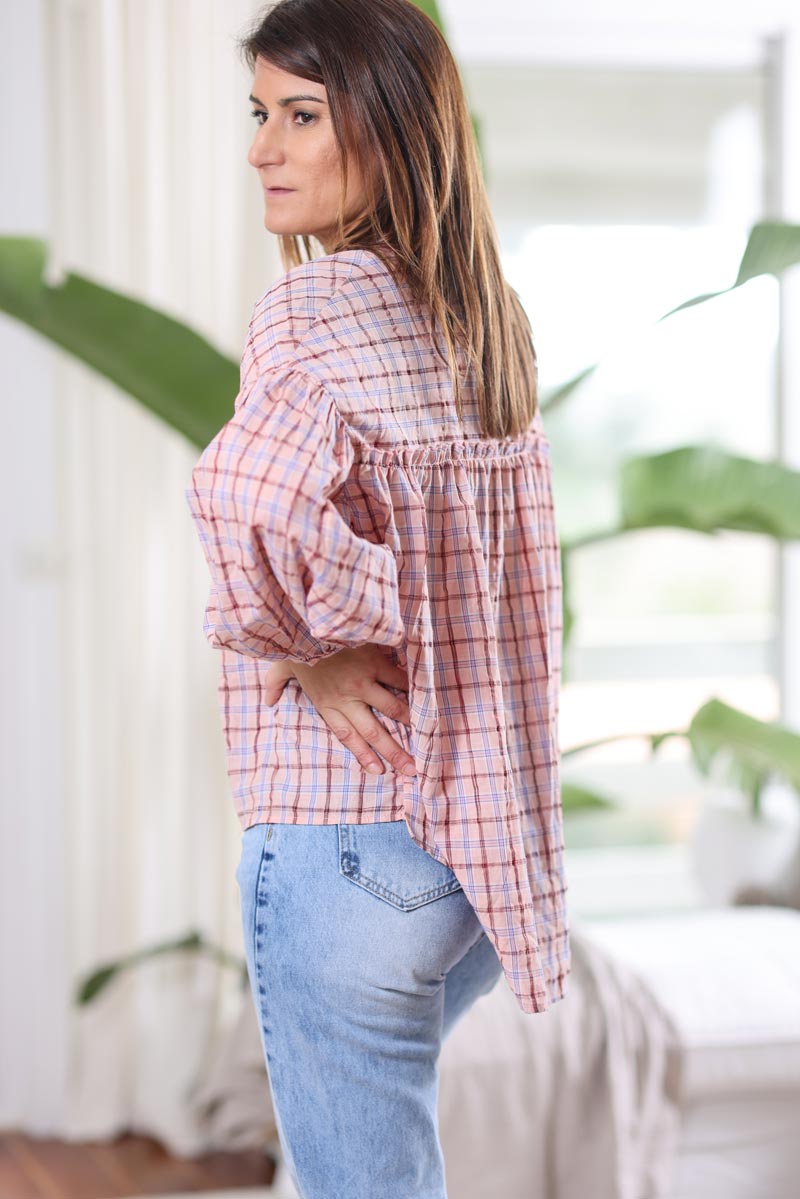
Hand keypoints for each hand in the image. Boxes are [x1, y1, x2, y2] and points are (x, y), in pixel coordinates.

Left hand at [263, 645, 416, 777]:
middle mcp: (347, 697)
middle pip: (373, 732)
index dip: (364, 755)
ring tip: (425, 739)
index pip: (348, 736)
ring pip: (392, 709)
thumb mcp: (280, 667)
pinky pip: (398, 679)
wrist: (309, 621)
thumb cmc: (295, 642)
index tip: (379, 772)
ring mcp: (363, 680)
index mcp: (326, 702)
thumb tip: (268, 701)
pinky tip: (426, 701)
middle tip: (410, 769)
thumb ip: (275, 686)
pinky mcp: (375, 662)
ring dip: (409, 724)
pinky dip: (411, 690)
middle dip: (393, 752)